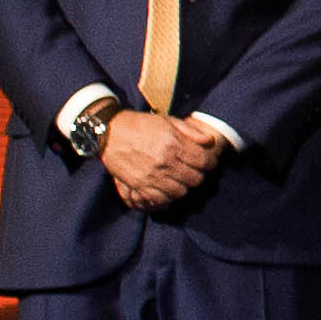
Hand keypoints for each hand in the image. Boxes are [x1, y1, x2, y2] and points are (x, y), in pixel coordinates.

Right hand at [99, 109, 219, 209]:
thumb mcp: (168, 121)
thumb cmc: (140, 124)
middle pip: (195, 179)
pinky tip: (167, 188)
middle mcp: (164, 162)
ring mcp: (150, 176)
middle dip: (198, 175)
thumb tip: (210, 141)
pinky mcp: (138, 185)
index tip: (208, 162)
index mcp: (173, 145)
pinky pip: (160, 199)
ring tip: (181, 179)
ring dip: (184, 186)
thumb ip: (191, 131)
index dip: (210, 163)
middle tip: (194, 171)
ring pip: (180, 192)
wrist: (109, 132)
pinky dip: (167, 197)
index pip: (204, 162)